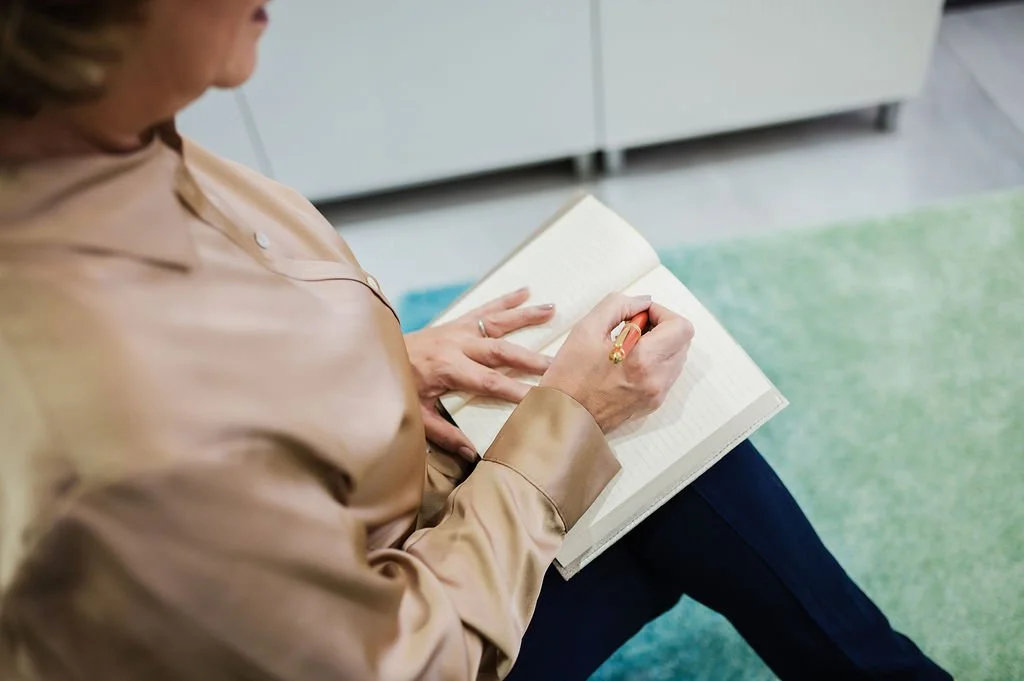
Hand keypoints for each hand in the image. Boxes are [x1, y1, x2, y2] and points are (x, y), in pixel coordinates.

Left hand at [405, 287, 555, 460]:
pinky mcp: (455, 323)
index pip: (489, 382)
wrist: (375, 356)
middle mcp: (455, 345)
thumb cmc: (397, 388)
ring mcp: (457, 330)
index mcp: (447, 368)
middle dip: (531, 358)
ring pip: (497, 322)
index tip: (540, 398)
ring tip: (552, 309)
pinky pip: (484, 309)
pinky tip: (525, 292)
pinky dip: (505, 300)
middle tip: (558, 363)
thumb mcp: (416, 416)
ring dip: (525, 316)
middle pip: (501, 350)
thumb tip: (472, 453)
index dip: (516, 390)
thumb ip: (444, 433)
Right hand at [541, 294, 693, 431]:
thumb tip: (642, 301)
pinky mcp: (651, 403)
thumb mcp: (586, 329)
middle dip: (662, 327)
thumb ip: (618, 305)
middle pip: (683, 341)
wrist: (564, 418)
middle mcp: (656, 379)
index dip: (662, 313)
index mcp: (643, 360)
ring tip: (628, 346)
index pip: (681, 327)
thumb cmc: (570, 377)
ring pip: (676, 357)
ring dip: (660, 344)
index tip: (639, 315)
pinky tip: (627, 362)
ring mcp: (656, 394)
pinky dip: (654, 361)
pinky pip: (666, 374)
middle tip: (633, 327)